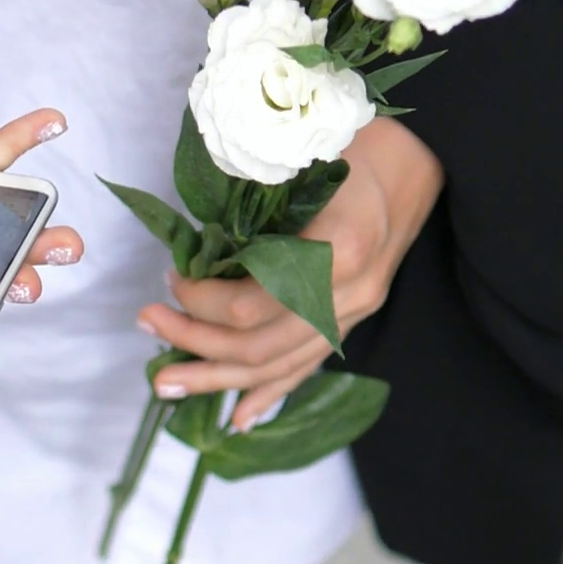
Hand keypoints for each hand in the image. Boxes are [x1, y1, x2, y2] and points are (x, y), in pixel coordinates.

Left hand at [137, 118, 443, 429]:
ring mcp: (356, 314)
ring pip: (278, 365)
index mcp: (339, 249)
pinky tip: (236, 417)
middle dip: (196, 341)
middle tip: (148, 324)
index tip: (172, 278)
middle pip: (261, 345)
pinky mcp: (354, 323)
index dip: (202, 300)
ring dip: (217, 376)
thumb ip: (251, 208)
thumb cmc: (348, 145)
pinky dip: (267, 394)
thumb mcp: (295, 160)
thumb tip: (194, 251)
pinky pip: (305, 369)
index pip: (254, 303)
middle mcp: (352, 293)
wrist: (413, 160)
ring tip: (166, 382)